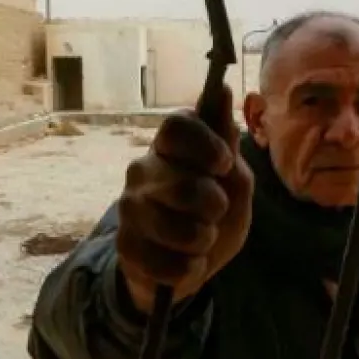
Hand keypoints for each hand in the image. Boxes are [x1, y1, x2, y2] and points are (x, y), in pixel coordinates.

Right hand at [115, 86, 252, 312]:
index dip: (205, 145)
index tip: (224, 164)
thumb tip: (220, 89)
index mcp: (170, 147)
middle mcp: (143, 170)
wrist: (189, 264)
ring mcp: (129, 207)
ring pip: (175, 228)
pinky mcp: (124, 246)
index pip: (176, 126)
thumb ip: (227, 144)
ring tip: (202, 239)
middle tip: (216, 211)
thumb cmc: (213, 214)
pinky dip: (188, 268)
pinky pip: (166, 262)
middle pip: (182, 183)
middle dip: (213, 205)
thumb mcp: (233, 181)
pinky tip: (186, 261)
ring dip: (202, 240)